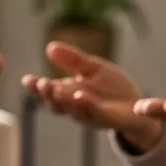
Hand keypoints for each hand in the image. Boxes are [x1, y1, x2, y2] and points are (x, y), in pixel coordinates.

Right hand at [22, 41, 162, 152]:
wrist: (137, 106)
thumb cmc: (112, 88)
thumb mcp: (92, 68)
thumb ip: (72, 60)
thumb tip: (50, 46)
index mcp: (69, 94)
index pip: (48, 93)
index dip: (37, 88)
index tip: (27, 80)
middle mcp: (76, 107)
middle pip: (56, 105)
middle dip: (47, 95)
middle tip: (42, 84)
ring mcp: (92, 114)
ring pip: (74, 111)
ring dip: (64, 101)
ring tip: (57, 89)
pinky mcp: (109, 118)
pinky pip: (96, 113)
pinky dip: (87, 105)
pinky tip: (81, 95)